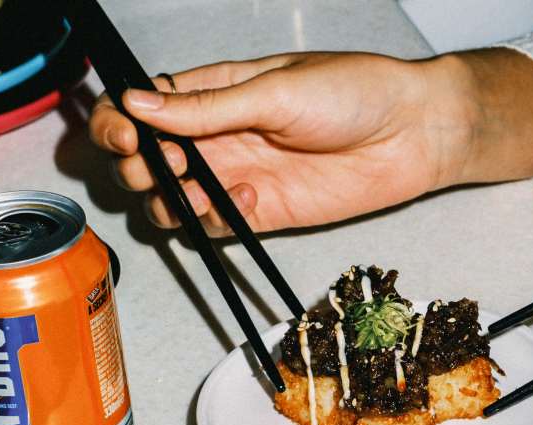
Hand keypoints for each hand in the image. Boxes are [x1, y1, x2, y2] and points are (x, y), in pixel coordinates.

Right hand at [89, 50, 532, 235]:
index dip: (120, 122)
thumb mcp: (275, 89)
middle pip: (147, 157)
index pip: (145, 107)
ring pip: (171, 198)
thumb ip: (206, 107)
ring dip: (165, 199)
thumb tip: (138, 103)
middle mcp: (219, 135)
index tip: (124, 132)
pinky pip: (214, 227)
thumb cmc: (355, 91)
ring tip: (191, 191)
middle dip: (136, 164)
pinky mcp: (261, 212)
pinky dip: (211, 221)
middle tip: (157, 163)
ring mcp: (237, 176)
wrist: (412, 133)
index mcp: (215, 93)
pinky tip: (243, 201)